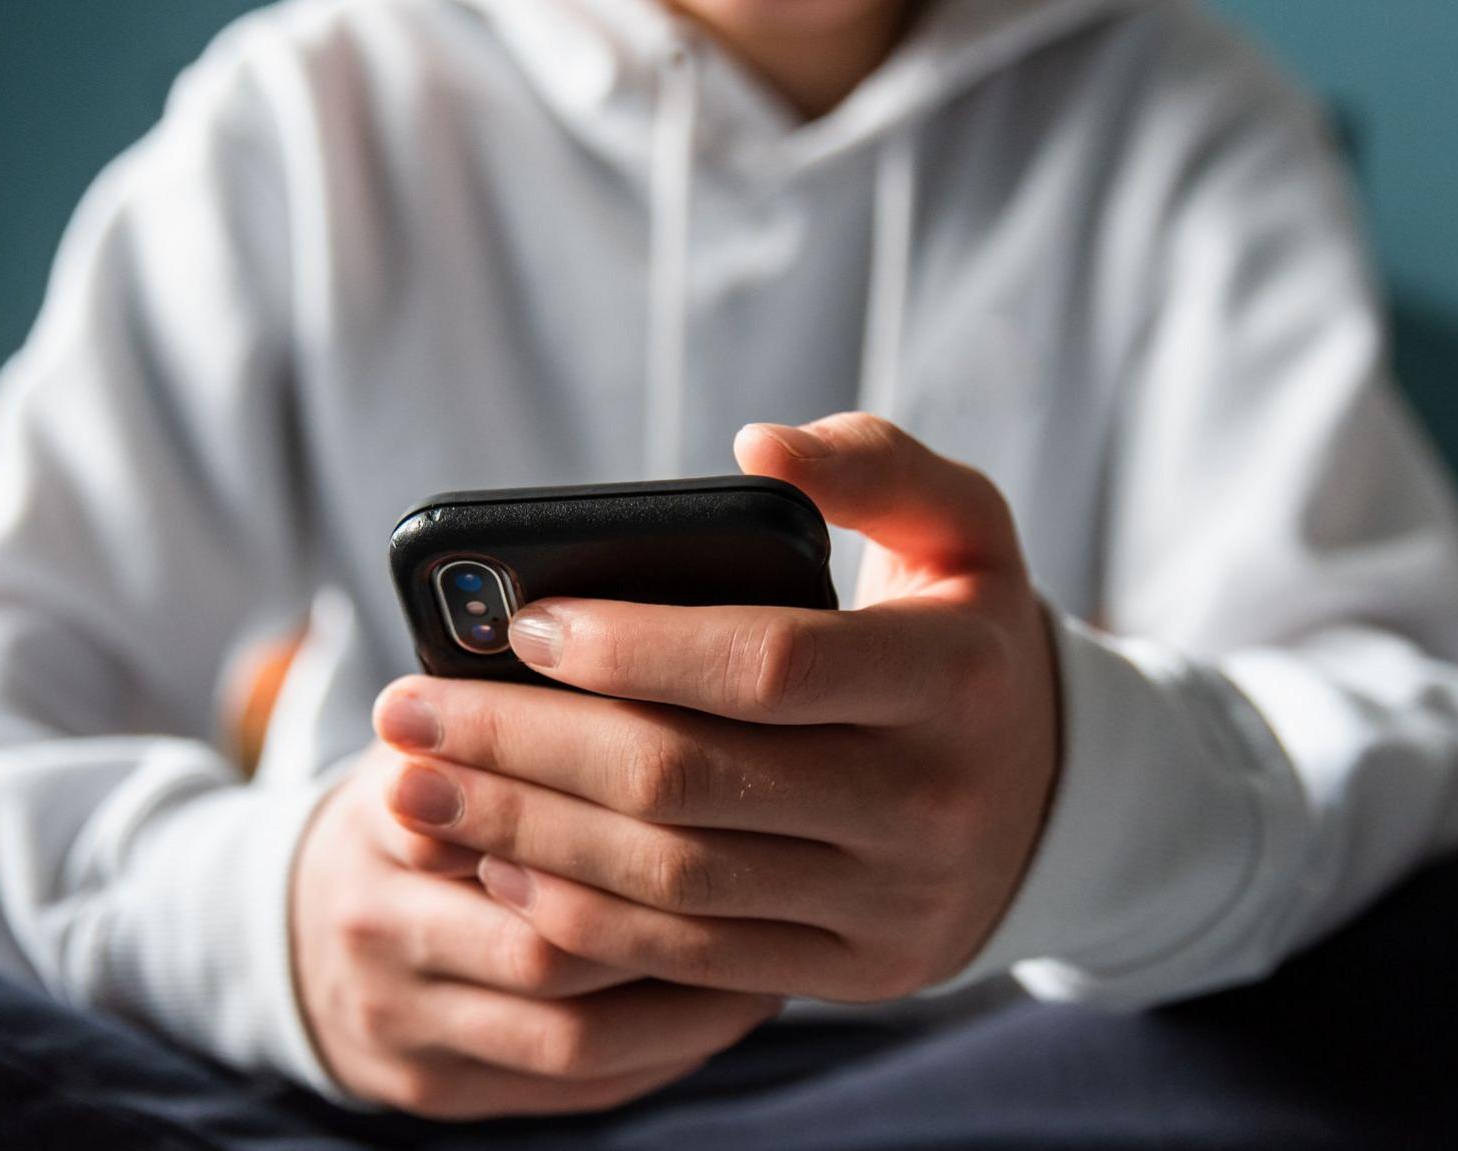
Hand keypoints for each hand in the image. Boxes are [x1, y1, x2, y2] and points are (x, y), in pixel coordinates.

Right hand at [290, 743, 782, 1116]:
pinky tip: (733, 1001)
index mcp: (382, 817)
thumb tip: (651, 660)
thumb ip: (513, 718)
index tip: (726, 787)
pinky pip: (576, 1085)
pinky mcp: (439, 1088)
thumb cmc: (415, 813)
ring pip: (571, 1032)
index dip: (621, 816)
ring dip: (688, 999)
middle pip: (547, 942)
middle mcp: (376, 927)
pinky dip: (666, 1048)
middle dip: (673, 921)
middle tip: (783, 882)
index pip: (508, 821)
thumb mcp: (436, 742)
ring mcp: (403, 1021)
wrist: (298, 935)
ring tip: (780, 950)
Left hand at [373, 413, 1061, 1001]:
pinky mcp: (855, 970)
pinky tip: (501, 862)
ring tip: (420, 784)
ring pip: (675, 880)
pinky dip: (583, 916)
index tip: (522, 623)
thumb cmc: (964, 639)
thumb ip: (874, 464)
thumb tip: (754, 446)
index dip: (633, 647)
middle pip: (691, 780)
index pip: (768, 665)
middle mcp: (930, 802)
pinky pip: (692, 959)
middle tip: (408, 709)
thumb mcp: (962, 529)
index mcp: (956, 678)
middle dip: (527, 744)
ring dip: (526, 833)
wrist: (1049, 799)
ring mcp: (892, 902)